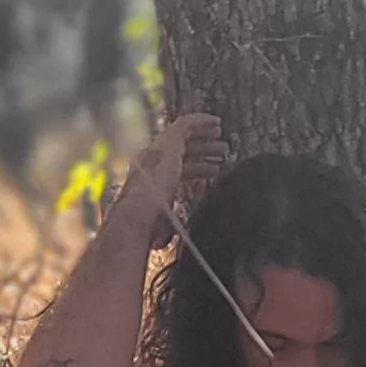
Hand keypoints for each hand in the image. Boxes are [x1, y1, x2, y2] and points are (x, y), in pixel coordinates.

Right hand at [109, 112, 225, 243]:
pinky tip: (216, 122)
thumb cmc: (149, 224)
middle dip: (204, 151)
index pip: (180, 170)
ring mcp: (161, 150)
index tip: (215, 170)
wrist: (140, 209)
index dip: (198, 169)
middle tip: (223, 151)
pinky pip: (185, 124)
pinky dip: (201, 121)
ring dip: (206, 138)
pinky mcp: (168, 141)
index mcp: (156, 179)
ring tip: (224, 141)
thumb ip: (167, 230)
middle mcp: (156, 161)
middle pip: (184, 152)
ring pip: (186, 138)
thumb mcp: (164, 225)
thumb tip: (163, 245)